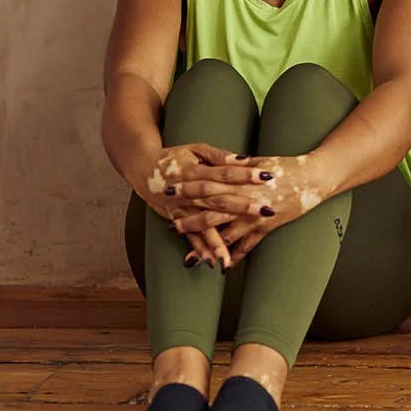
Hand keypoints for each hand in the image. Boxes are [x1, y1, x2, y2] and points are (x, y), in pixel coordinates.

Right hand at [138, 143, 270, 269]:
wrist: (142, 167)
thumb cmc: (175, 157)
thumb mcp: (196, 149)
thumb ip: (219, 156)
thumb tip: (244, 159)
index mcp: (195, 170)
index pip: (225, 172)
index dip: (246, 174)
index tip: (268, 176)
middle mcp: (188, 192)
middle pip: (218, 199)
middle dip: (243, 206)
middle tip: (267, 210)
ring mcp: (180, 207)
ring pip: (202, 224)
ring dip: (217, 241)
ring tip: (233, 255)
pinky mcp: (176, 218)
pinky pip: (189, 236)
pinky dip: (200, 249)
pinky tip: (212, 261)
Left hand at [171, 153, 333, 266]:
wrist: (315, 178)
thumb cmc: (287, 166)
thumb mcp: (260, 161)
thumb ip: (238, 166)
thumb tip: (221, 163)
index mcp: (240, 182)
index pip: (207, 187)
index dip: (188, 191)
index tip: (170, 192)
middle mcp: (245, 201)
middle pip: (211, 214)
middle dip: (191, 222)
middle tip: (172, 228)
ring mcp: (256, 217)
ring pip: (227, 234)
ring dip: (208, 246)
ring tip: (190, 258)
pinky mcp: (268, 226)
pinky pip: (248, 245)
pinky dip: (235, 256)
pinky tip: (223, 265)